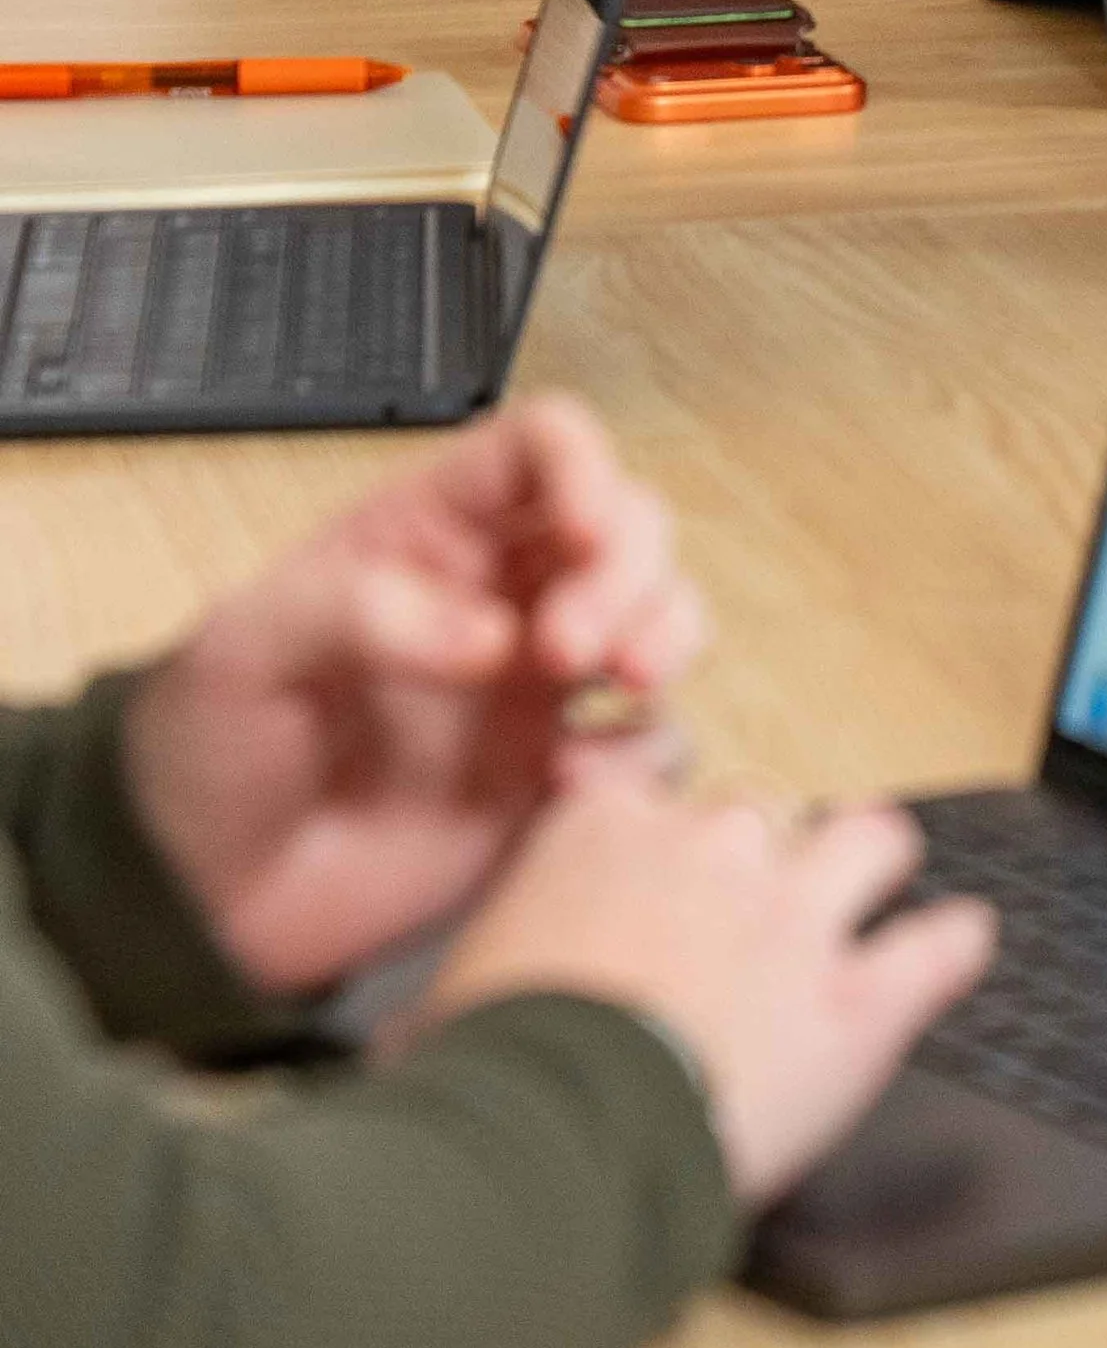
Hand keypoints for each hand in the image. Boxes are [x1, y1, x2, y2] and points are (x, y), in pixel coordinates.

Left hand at [122, 394, 706, 996]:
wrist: (198, 900)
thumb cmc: (204, 750)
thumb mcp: (244, 647)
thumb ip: (360, 612)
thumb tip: (492, 638)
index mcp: (430, 531)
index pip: (542, 447)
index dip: (582, 469)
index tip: (580, 530)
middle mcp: (502, 594)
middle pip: (627, 525)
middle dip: (629, 573)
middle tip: (574, 650)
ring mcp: (533, 687)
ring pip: (662, 617)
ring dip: (666, 638)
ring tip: (619, 690)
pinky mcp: (548, 777)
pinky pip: (647, 745)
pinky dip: (641, 755)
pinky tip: (571, 785)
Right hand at [412, 782, 995, 1204]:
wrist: (557, 1135)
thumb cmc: (490, 1072)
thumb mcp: (450, 995)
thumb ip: (479, 969)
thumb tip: (423, 1026)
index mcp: (605, 830)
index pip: (656, 781)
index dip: (668, 820)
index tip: (671, 843)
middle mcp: (709, 846)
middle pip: (765, 808)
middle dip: (765, 852)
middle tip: (761, 903)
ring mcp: (794, 914)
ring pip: (871, 837)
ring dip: (876, 861)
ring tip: (883, 878)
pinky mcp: (857, 999)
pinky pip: (937, 946)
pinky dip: (956, 944)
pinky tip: (966, 941)